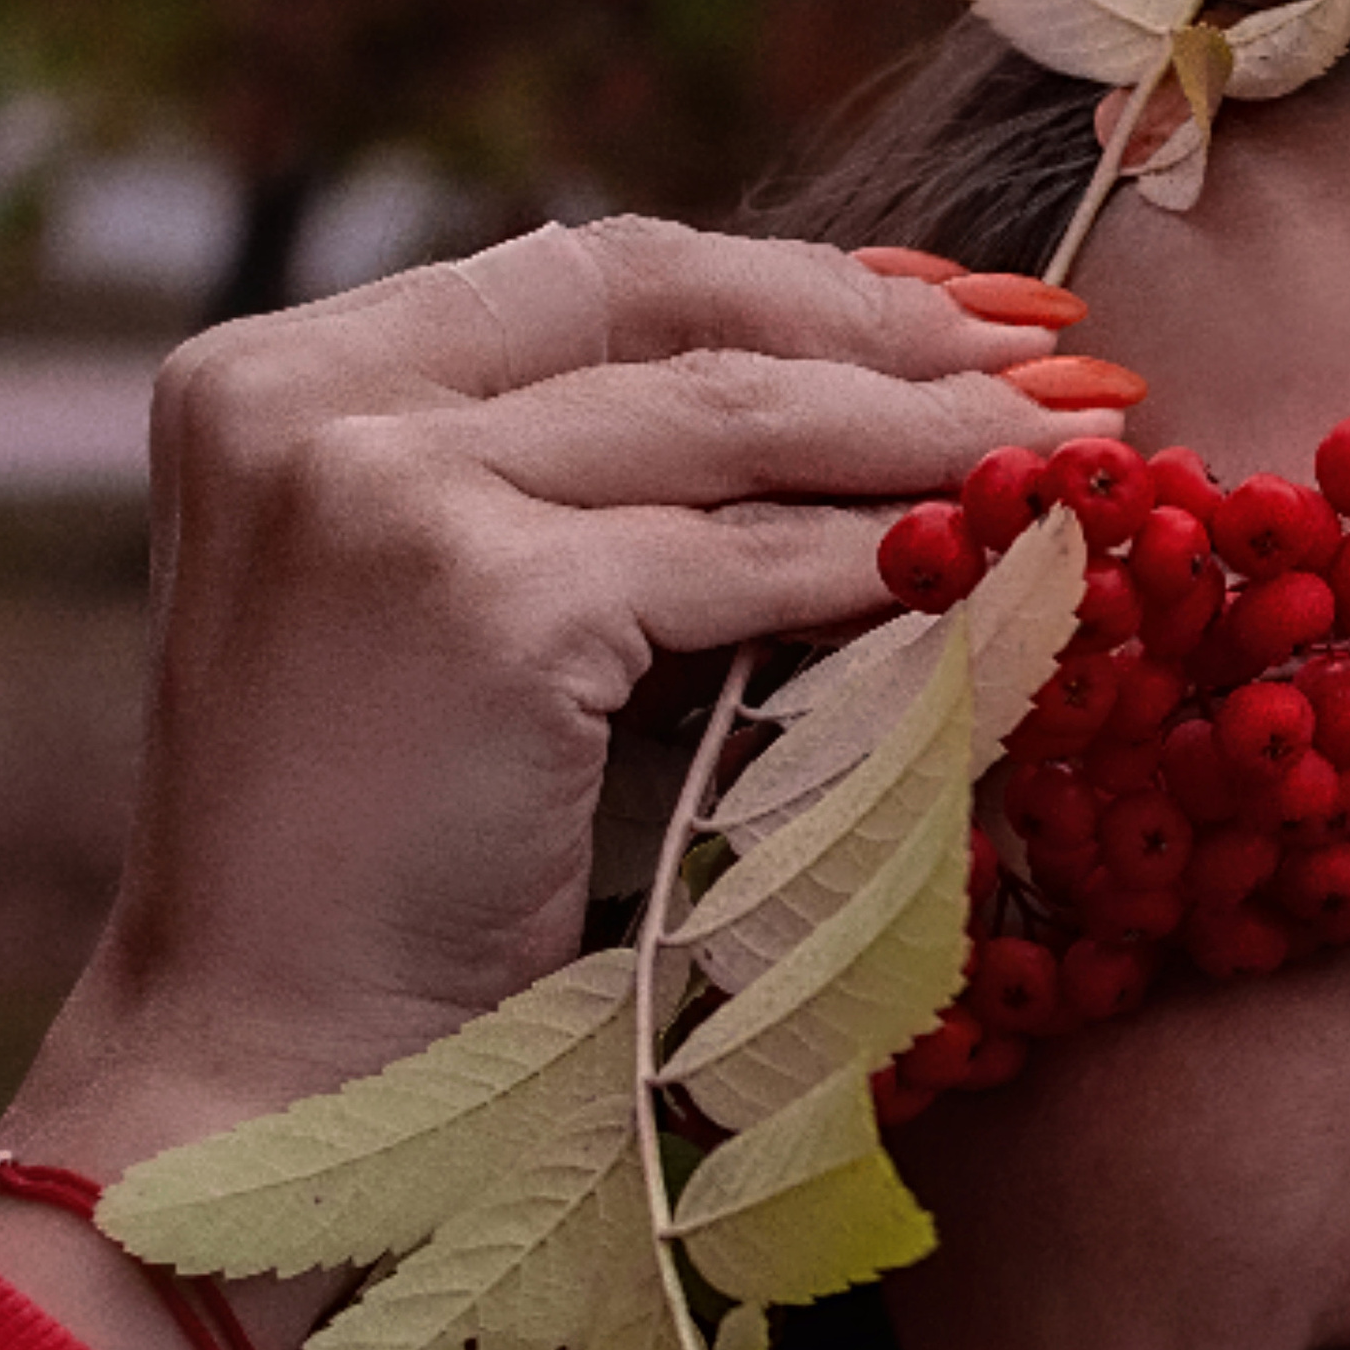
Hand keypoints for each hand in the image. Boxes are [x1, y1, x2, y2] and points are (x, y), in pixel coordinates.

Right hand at [0, 220, 1129, 1349]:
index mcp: (274, 377)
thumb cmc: (382, 879)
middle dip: (890, 332)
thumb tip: (853, 391)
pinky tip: (983, 565)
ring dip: (929, 432)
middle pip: (665, 308)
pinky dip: (879, 562)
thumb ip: (580, 487)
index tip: (961, 308)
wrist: (274, 1076)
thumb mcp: (455, 619)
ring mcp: (378, 485)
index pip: (589, 273)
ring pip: (728, 419)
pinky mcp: (476, 597)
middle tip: (1068, 356)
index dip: (792, 281)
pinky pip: (739, 562)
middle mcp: (302, 397)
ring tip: (1075, 449)